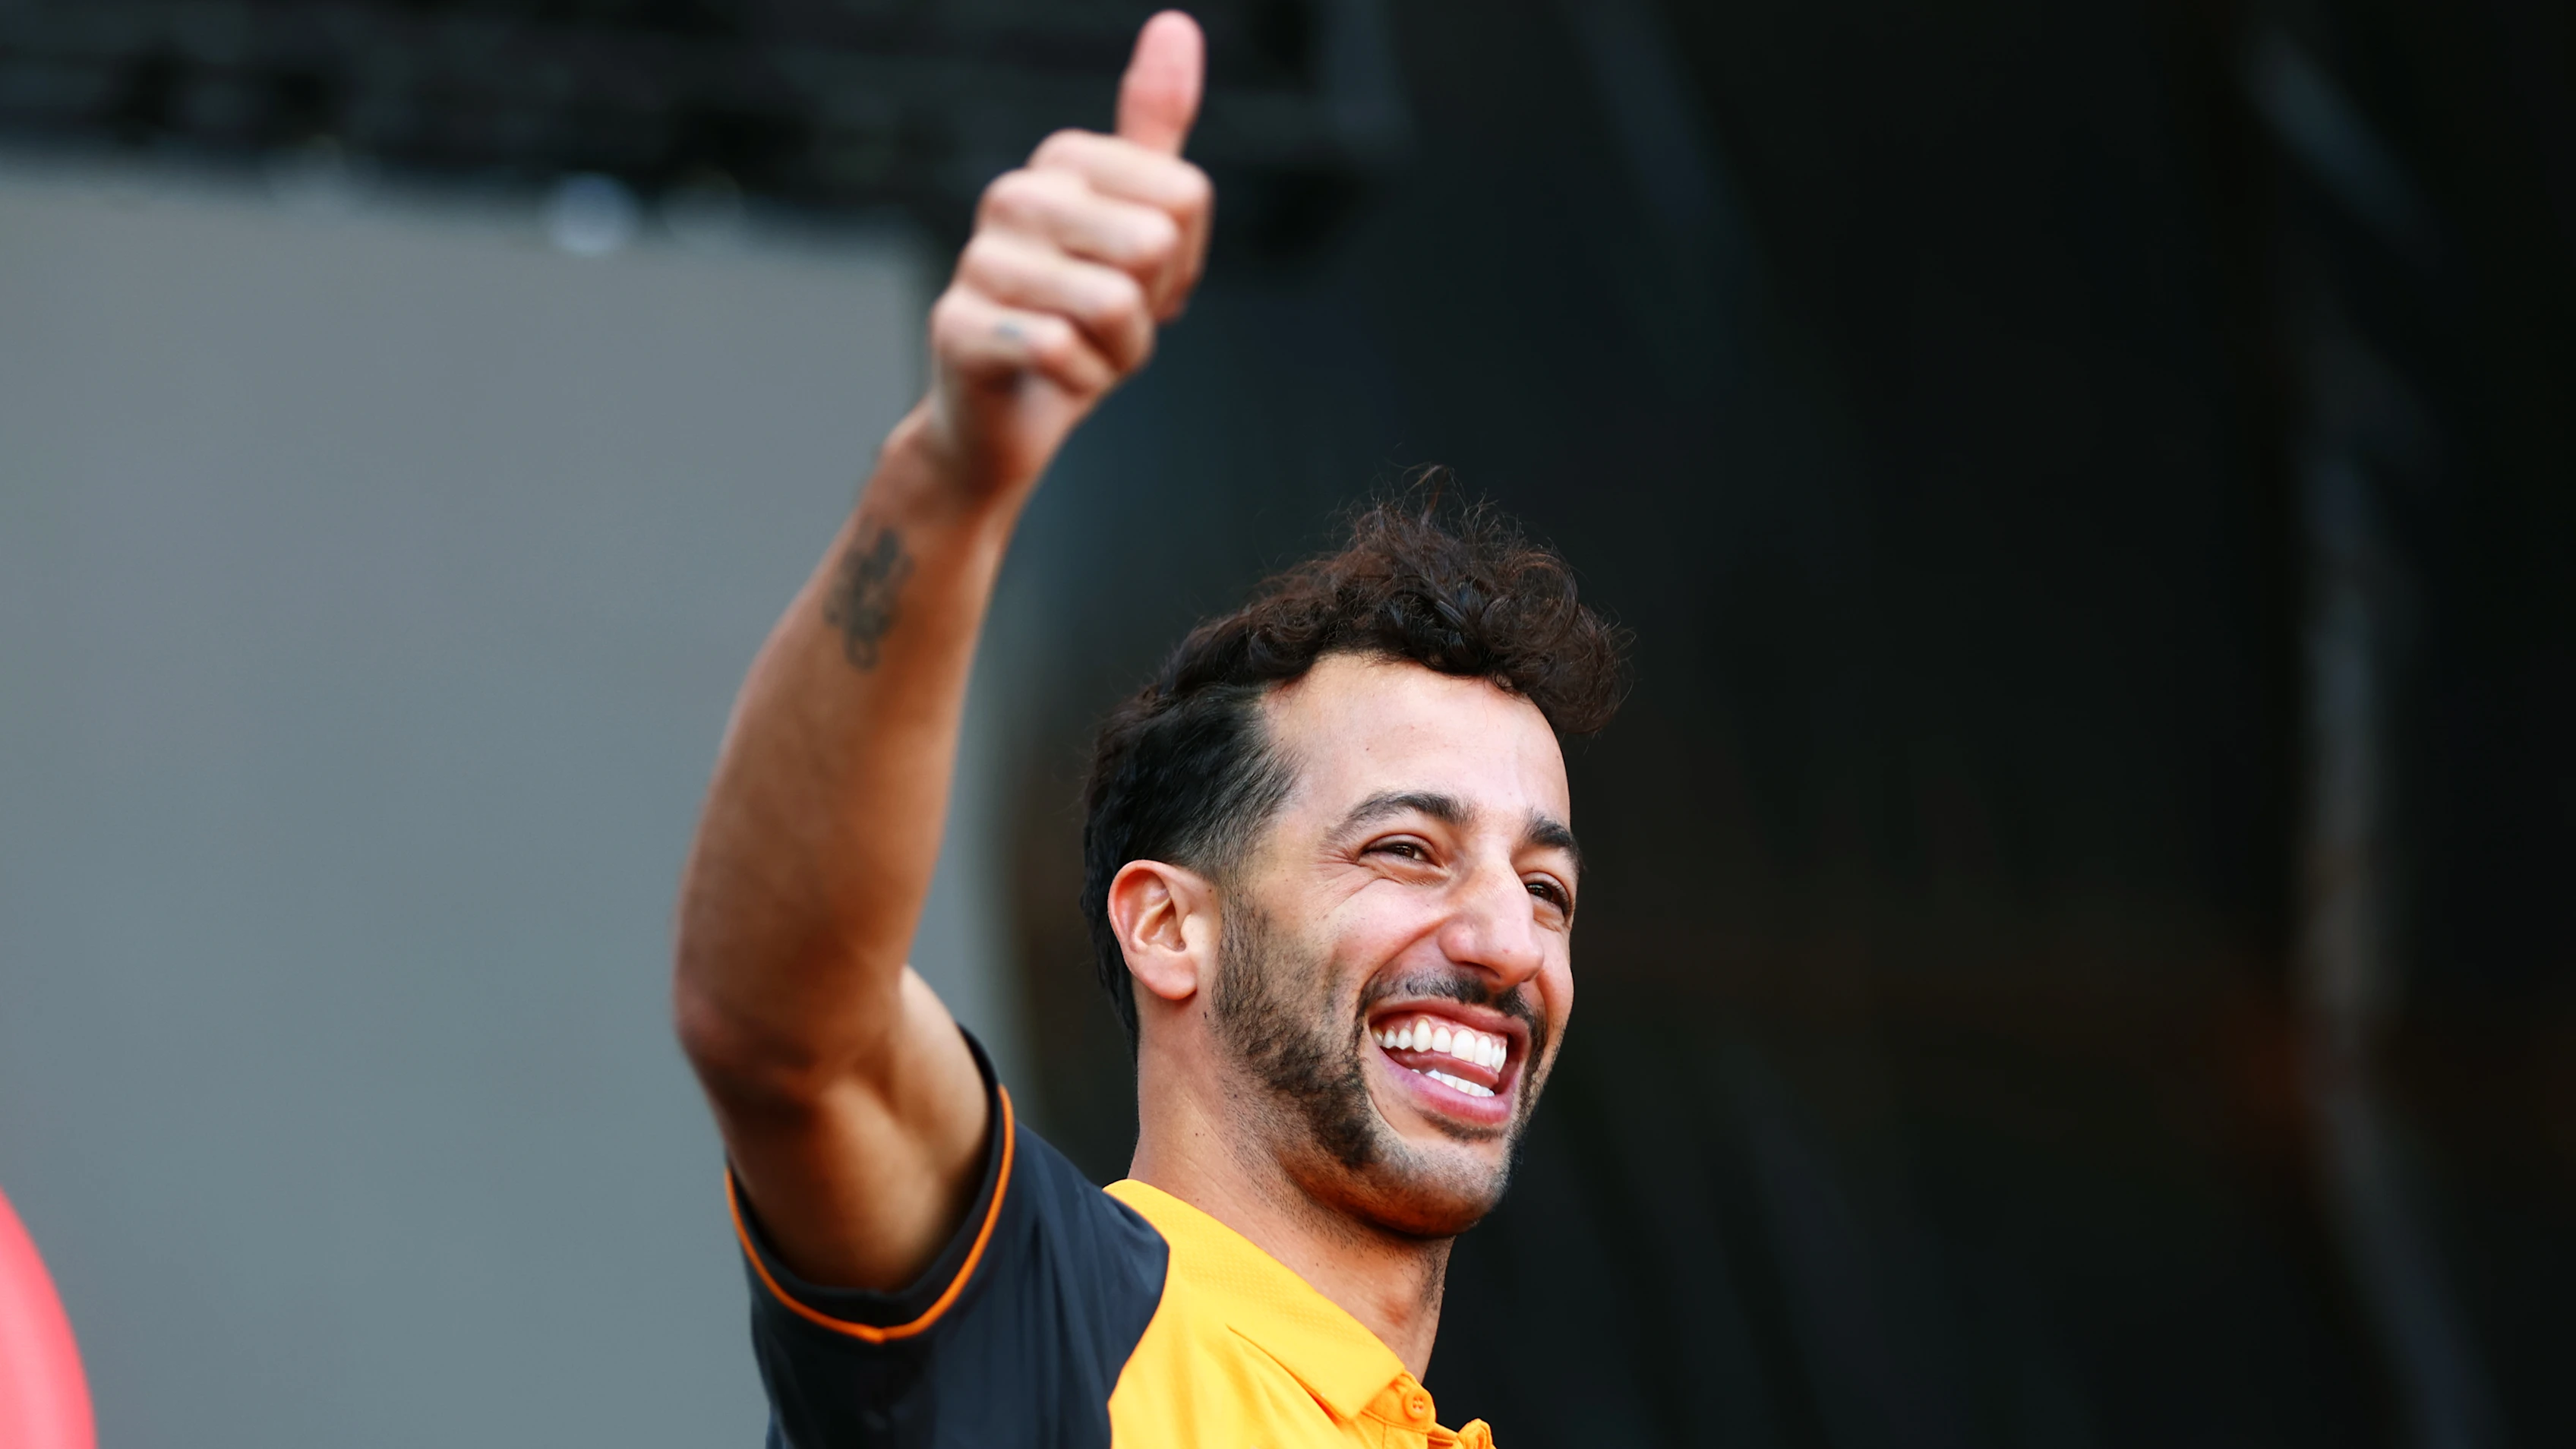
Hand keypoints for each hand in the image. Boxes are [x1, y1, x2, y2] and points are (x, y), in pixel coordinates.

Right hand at [913, 11, 1211, 499]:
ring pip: (1113, 302)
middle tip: (1109, 326)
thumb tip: (1176, 22)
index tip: (1139, 284)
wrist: (1002, 421)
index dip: (1182, 263)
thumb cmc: (1076, 324)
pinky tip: (1050, 379)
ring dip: (1119, 353)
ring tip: (1081, 354)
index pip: (1184, 197)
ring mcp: (978, 258)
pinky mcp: (957, 326)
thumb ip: (1154, 133)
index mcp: (1060, 163)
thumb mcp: (1135, 228)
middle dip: (1150, 308)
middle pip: (1153, 243)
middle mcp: (1013, 194)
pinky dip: (1079, 382)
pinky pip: (1061, 348)